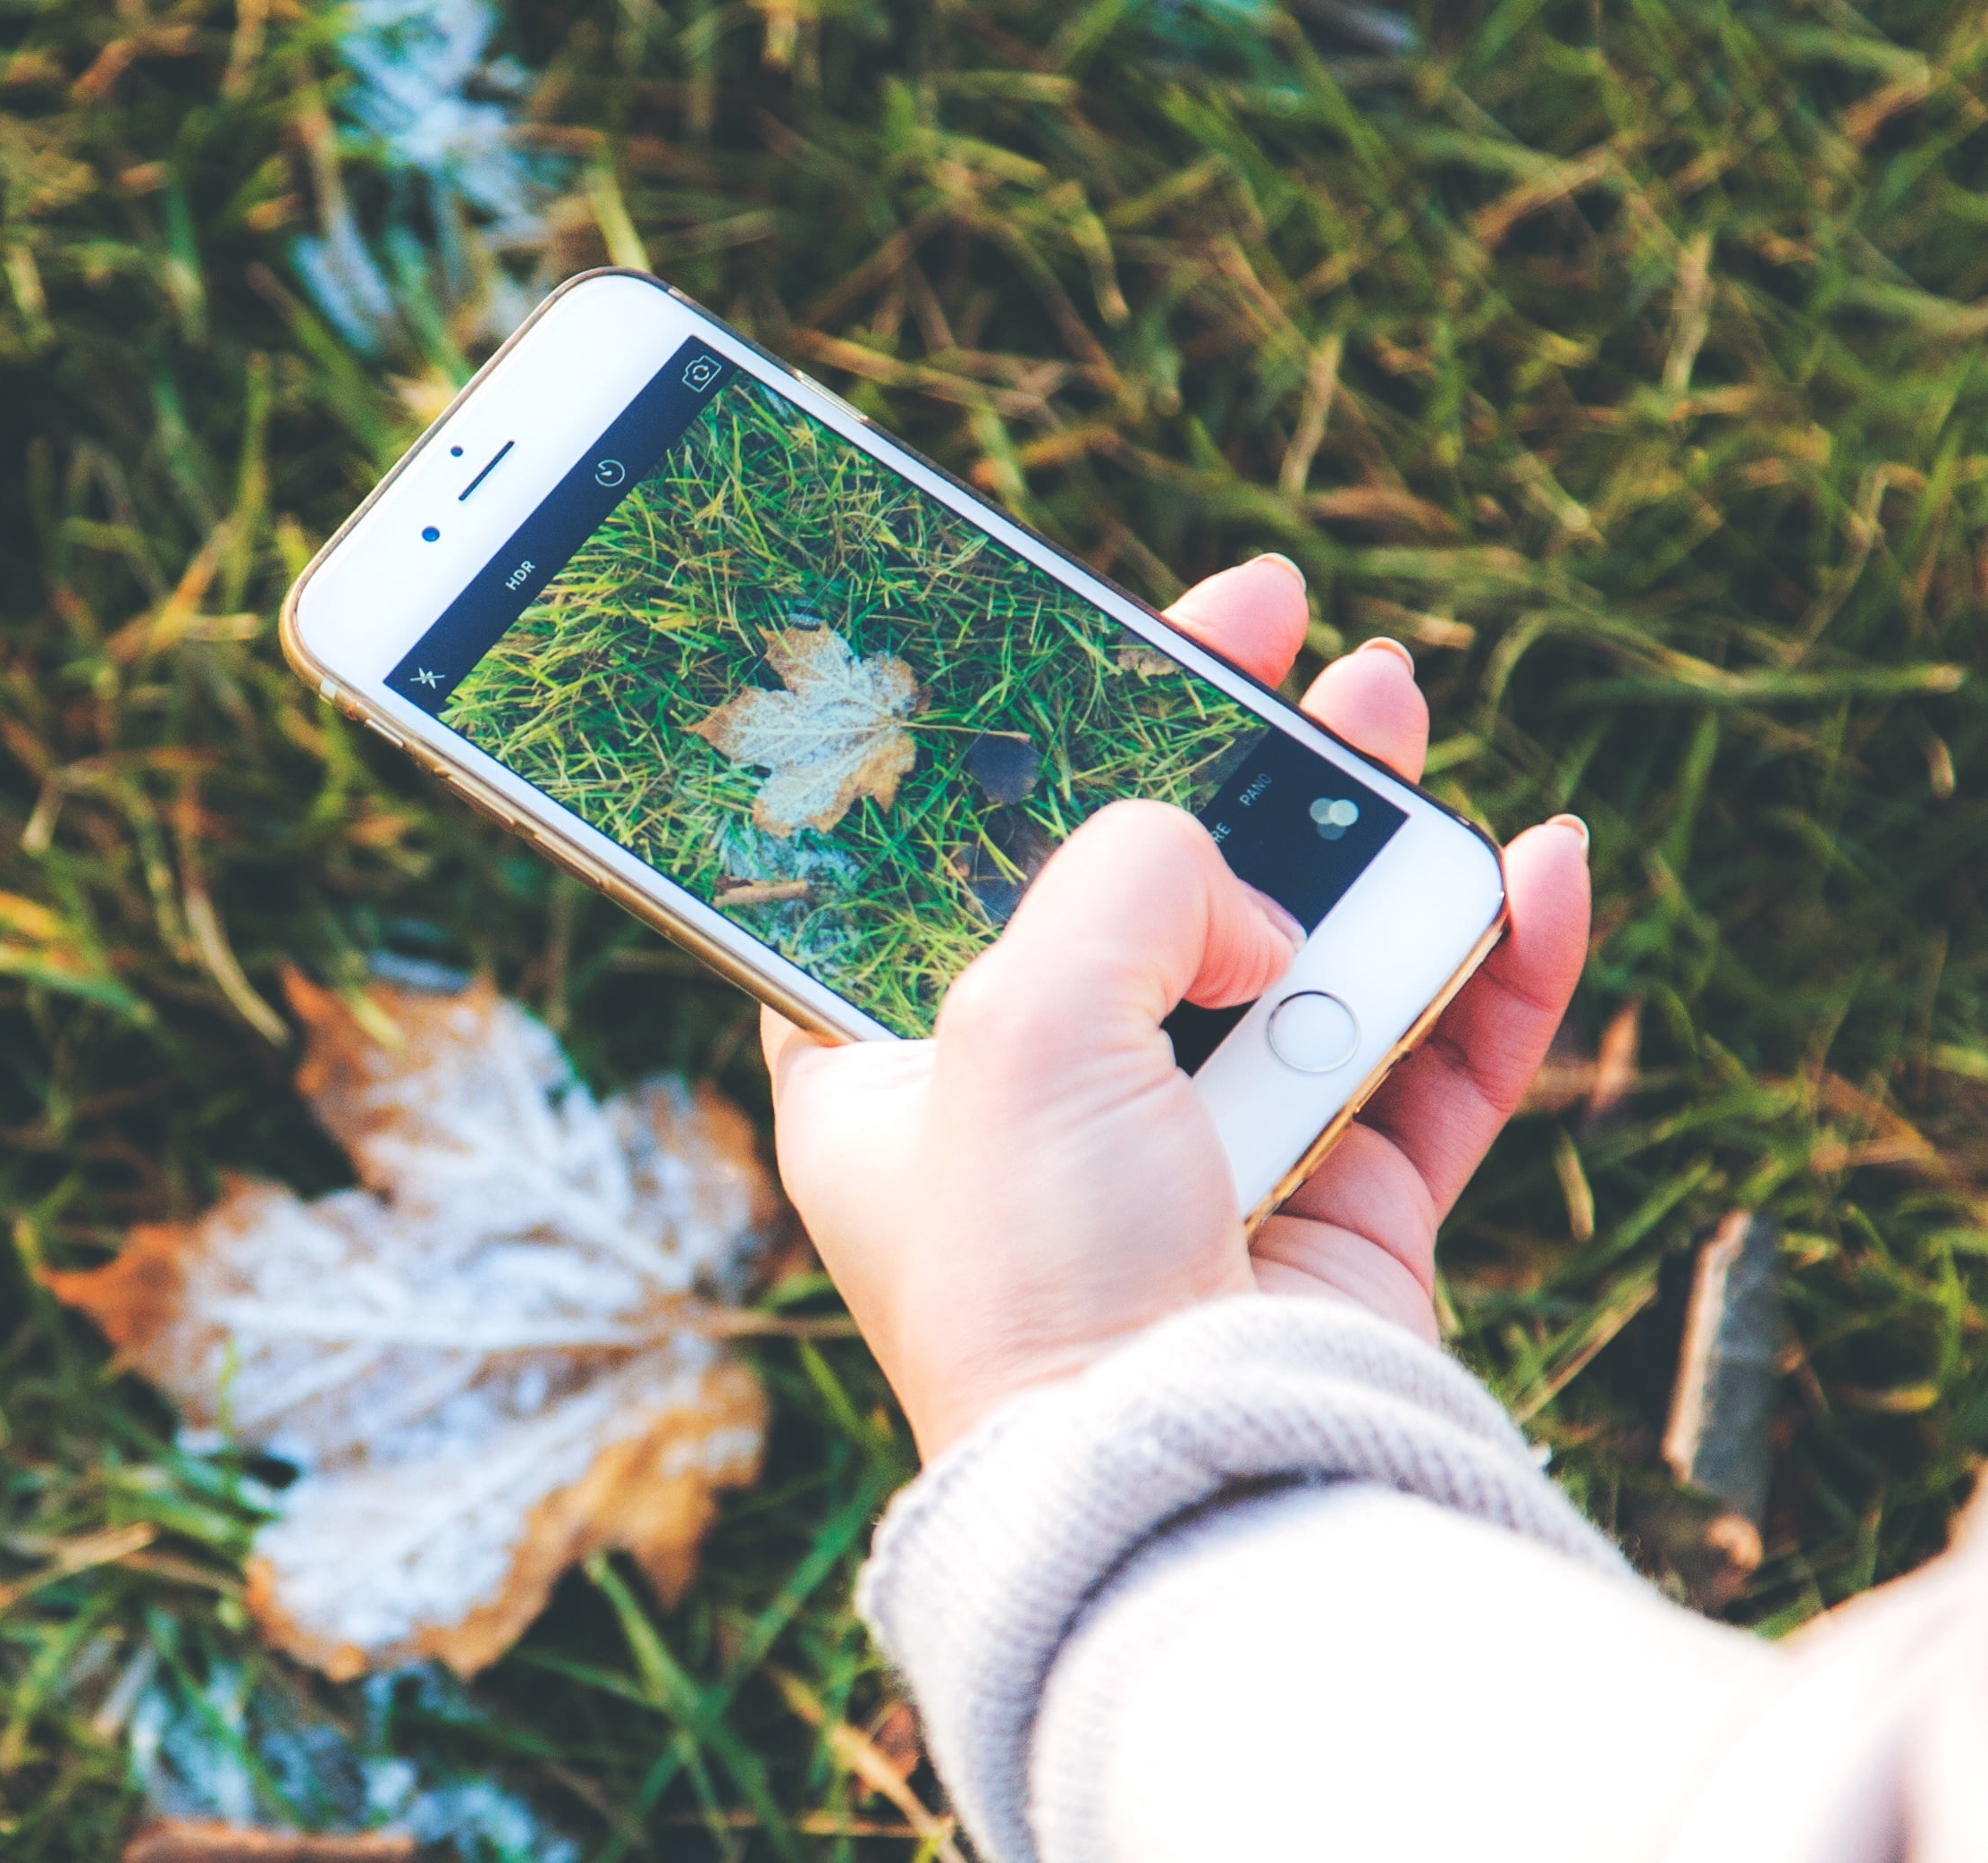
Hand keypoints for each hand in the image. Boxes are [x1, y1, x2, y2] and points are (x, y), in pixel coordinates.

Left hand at [763, 556, 1590, 1458]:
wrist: (1180, 1486)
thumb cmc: (1039, 1268)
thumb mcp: (1018, 1016)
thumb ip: (1123, 882)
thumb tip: (1250, 895)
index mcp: (893, 1073)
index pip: (939, 870)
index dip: (1012, 751)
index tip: (1087, 645)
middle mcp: (1036, 1113)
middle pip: (1137, 890)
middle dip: (1218, 757)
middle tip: (1279, 627)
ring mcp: (1192, 1159)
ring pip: (1292, 956)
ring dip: (1355, 833)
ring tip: (1396, 706)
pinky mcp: (1332, 1215)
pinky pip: (1425, 1068)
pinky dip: (1487, 973)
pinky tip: (1535, 870)